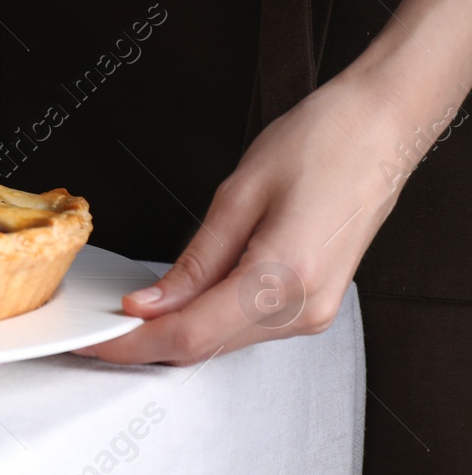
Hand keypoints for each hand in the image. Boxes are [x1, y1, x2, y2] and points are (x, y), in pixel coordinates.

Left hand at [72, 68, 423, 364]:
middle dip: (144, 341)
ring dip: (174, 332)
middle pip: (205, 347)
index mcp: (283, 277)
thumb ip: (193, 260)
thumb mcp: (238, 194)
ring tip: (128, 311)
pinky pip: (247, 327)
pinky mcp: (316, 306)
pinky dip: (206, 320)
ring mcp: (315, 313)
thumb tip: (149, 304)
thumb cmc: (322, 142)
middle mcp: (305, 308)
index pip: (188, 334)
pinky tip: (177, 300)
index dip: (130, 344)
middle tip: (96, 325)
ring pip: (224, 343)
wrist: (383, 127)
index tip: (91, 339)